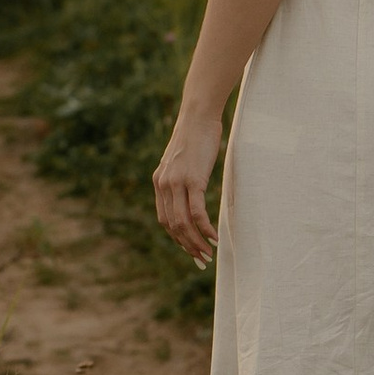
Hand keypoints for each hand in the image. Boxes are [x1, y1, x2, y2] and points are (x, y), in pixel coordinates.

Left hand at [152, 105, 224, 265]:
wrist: (198, 115)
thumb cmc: (195, 137)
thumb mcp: (182, 161)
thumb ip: (181, 178)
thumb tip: (190, 192)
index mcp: (159, 182)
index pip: (164, 219)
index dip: (177, 238)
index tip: (190, 249)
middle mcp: (164, 184)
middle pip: (173, 226)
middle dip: (187, 246)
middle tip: (201, 259)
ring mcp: (177, 183)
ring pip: (183, 223)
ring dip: (196, 242)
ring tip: (208, 254)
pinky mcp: (193, 180)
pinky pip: (197, 213)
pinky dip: (205, 229)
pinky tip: (214, 237)